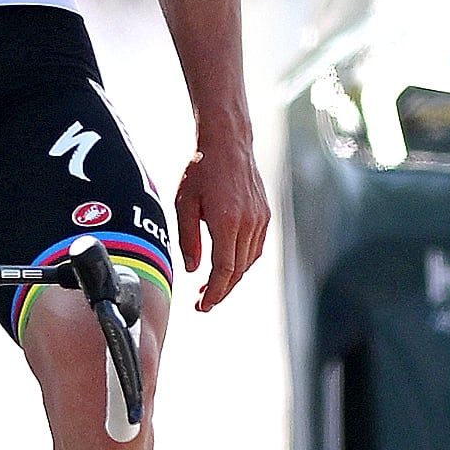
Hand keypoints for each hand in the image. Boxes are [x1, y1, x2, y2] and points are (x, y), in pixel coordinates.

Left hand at [173, 137, 269, 311]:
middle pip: (238, 271)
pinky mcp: (265, 215)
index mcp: (227, 222)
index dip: (214, 293)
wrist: (227, 143)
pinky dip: (243, 261)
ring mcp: (261, 220)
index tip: (202, 306)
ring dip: (232, 278)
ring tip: (212, 286)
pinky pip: (256, 247)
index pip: (224, 270)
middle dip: (221, 291)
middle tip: (203, 303)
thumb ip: (188, 238)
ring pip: (249, 262)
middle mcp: (249, 224)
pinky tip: (228, 264)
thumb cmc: (201, 169)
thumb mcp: (184, 202)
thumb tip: (193, 270)